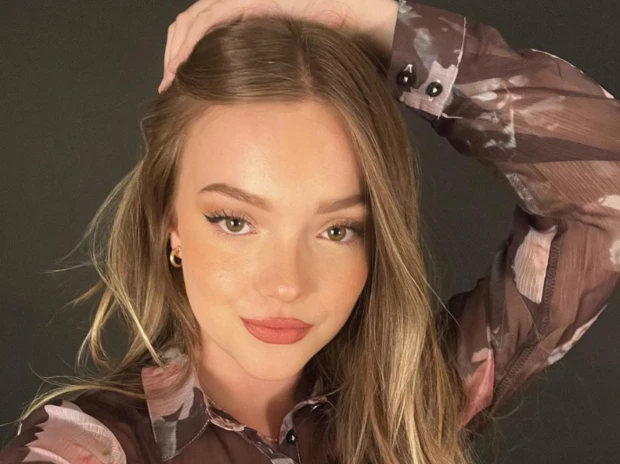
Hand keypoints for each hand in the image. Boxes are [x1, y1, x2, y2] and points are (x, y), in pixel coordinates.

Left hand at [158, 0, 397, 93]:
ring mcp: (250, 2)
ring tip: (171, 80)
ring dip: (177, 51)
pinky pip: (214, 16)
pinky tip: (184, 64)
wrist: (366, 24)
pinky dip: (194, 40)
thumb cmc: (339, 54)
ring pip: (195, 20)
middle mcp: (246, 12)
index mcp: (252, 27)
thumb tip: (260, 123)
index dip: (185, 59)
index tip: (177, 91)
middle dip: (174, 57)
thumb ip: (273, 87)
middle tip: (167, 89)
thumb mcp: (294, 77)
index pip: (205, 35)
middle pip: (192, 27)